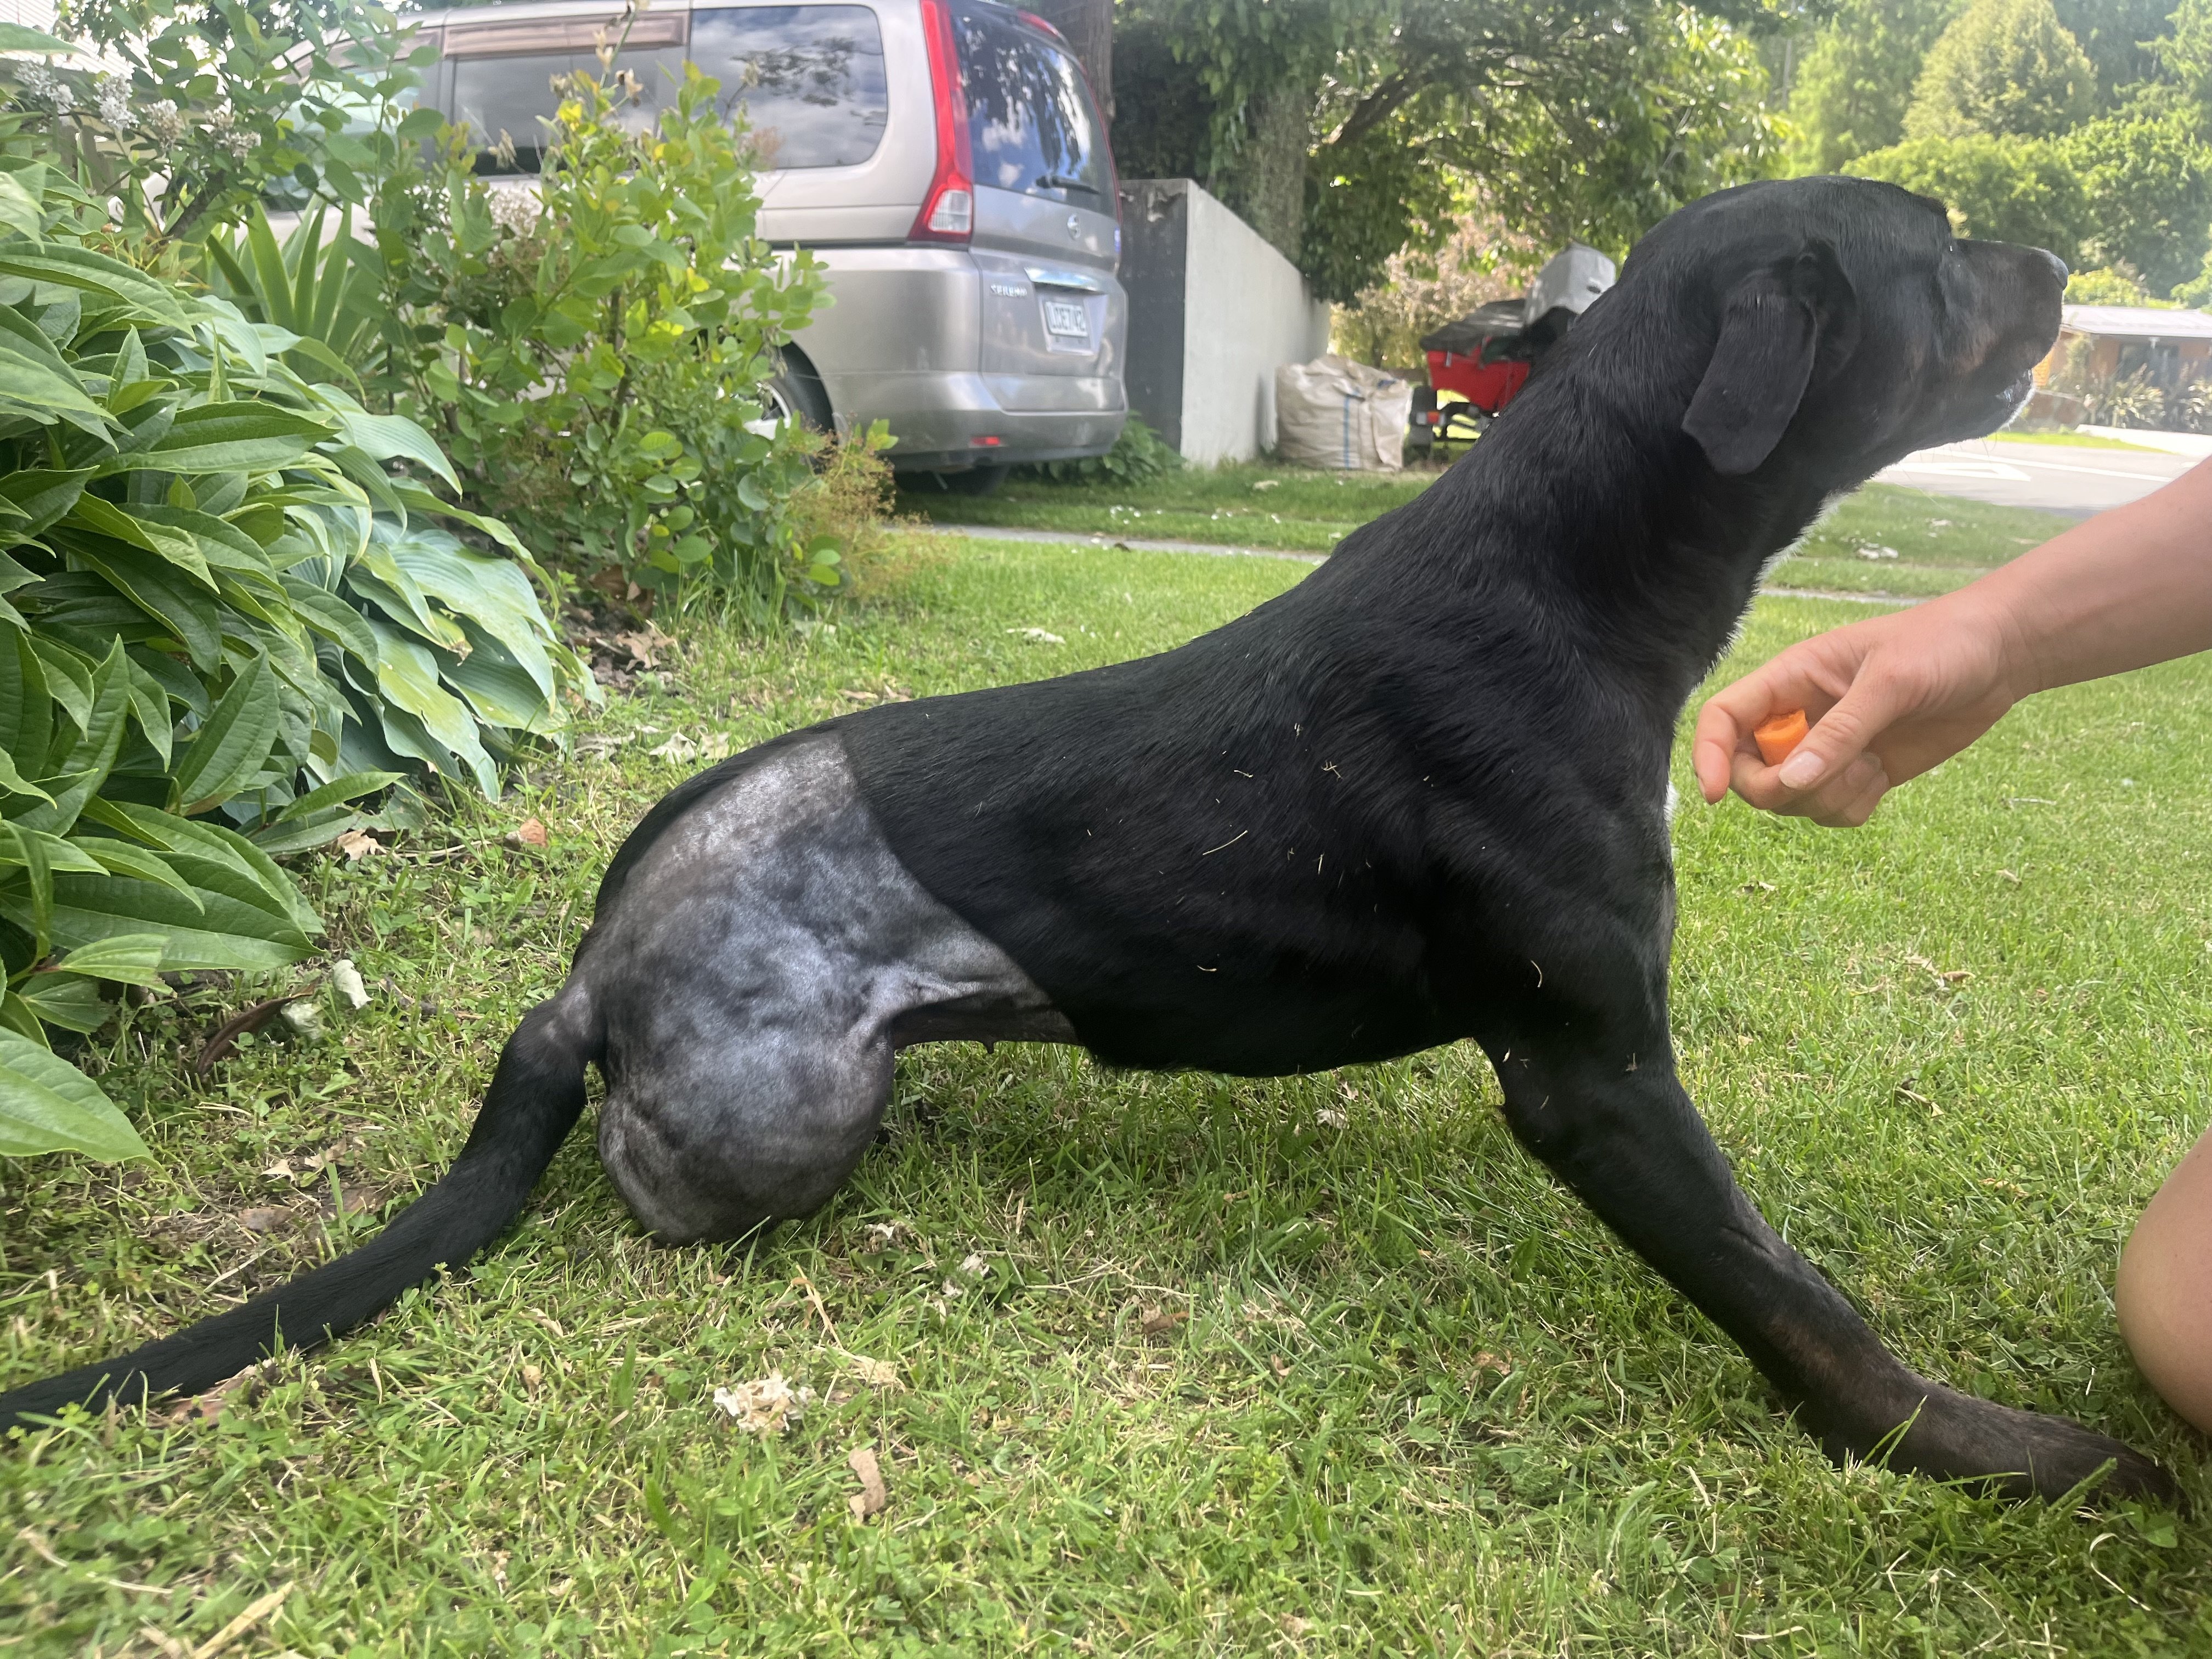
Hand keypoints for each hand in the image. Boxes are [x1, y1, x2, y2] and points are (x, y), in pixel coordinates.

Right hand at [1691, 593, 2024, 825]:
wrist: (2000, 656)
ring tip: (1871, 770)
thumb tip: (1794, 781)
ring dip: (1823, 800)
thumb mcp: (1890, 681)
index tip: (1715, 795)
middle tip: (1829, 777)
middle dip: (1779, 788)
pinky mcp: (1859, 773)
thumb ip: (1842, 732)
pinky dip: (1849, 810)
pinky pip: (1828, 812)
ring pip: (1789, 799)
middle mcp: (1799, 716)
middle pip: (1749, 772)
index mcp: (1790, 680)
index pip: (1723, 718)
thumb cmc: (1942, 645)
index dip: (1708, 755)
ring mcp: (1828, 748)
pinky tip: (1882, 780)